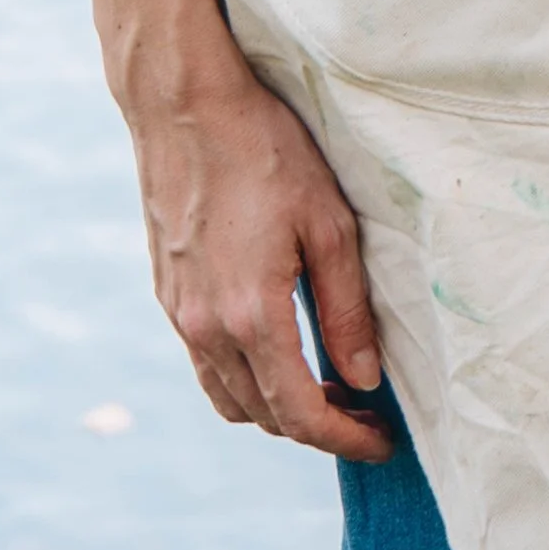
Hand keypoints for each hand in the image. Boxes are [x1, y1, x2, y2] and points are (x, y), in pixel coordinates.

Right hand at [130, 53, 390, 461]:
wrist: (185, 108)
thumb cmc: (265, 151)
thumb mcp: (327, 222)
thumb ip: (345, 306)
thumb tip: (363, 376)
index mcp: (250, 316)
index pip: (299, 413)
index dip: (344, 438)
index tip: (380, 441)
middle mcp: (206, 328)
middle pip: (263, 415)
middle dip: (316, 425)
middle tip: (362, 411)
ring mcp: (179, 315)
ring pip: (228, 399)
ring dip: (275, 409)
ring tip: (324, 386)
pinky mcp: (168, 296)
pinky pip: (205, 365)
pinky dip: (243, 379)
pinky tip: (276, 348)